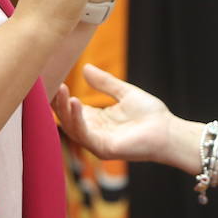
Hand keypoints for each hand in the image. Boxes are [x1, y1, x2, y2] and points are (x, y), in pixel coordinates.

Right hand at [53, 63, 175, 163]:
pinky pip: (84, 134)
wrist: (168, 131)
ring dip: (64, 109)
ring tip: (61, 90)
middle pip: (67, 118)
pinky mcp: (103, 149)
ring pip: (72, 127)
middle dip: (57, 102)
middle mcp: (94, 132)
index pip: (71, 109)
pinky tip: (75, 102)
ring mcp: (97, 143)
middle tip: (51, 84)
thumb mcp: (124, 92)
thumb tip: (85, 68)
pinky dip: (77, 119)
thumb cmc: (150, 115)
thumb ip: (104, 83)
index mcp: (97, 120)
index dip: (60, 97)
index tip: (50, 81)